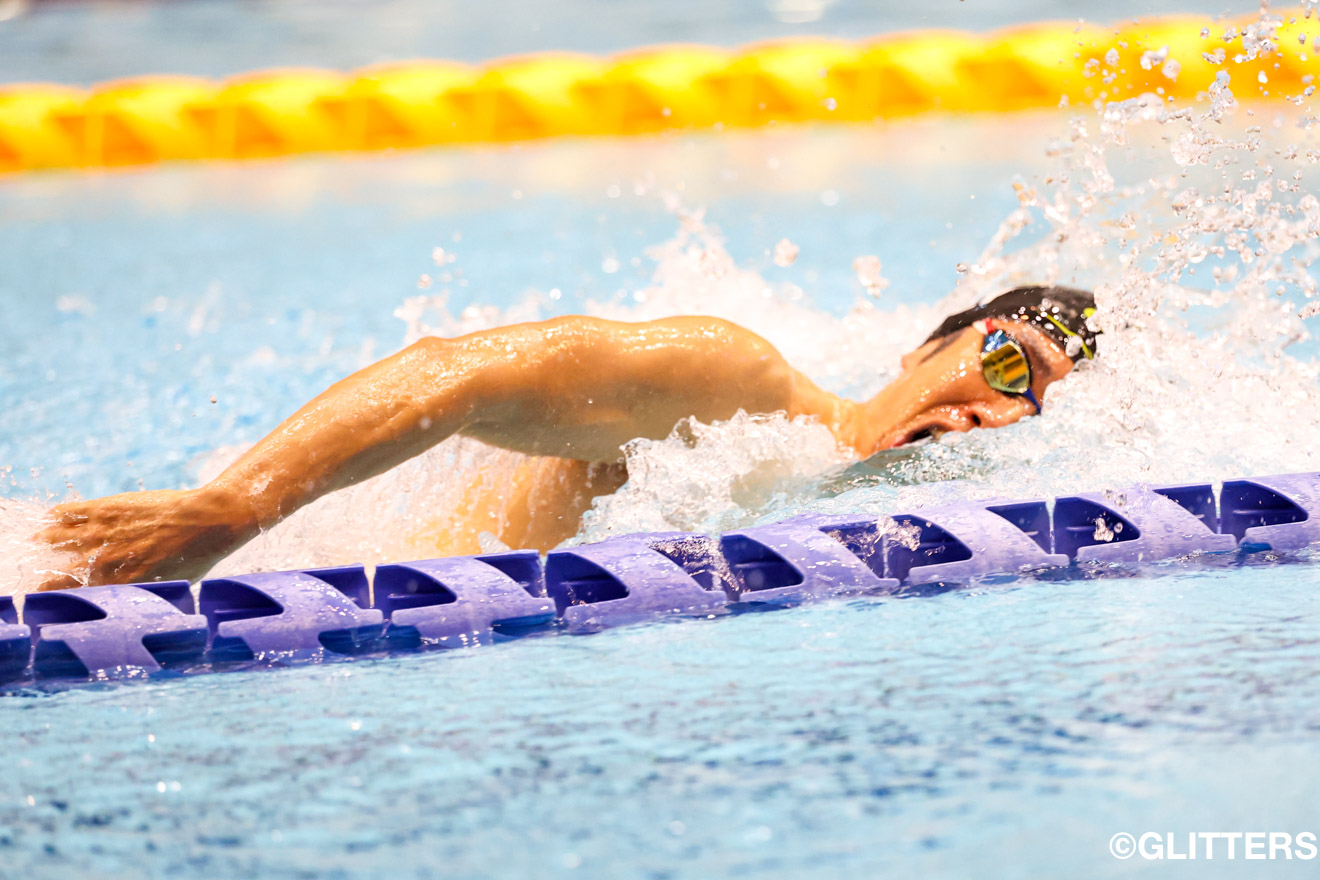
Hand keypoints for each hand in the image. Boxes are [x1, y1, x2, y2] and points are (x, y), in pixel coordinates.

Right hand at [35, 487, 251, 590]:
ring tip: (41, 540)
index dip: (62, 598)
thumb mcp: (171, 586)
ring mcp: (105, 533)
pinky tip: (53, 516)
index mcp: (120, 585)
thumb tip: (143, 606)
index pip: (78, 597)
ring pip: (61, 538)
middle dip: (49, 576)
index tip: (54, 597)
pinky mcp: (109, 508)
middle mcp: (106, 562)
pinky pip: (73, 512)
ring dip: (48, 540)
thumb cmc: (197, 556)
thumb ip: (147, 593)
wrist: (209, 521)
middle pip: (62, 573)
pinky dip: (60, 515)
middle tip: (44, 576)